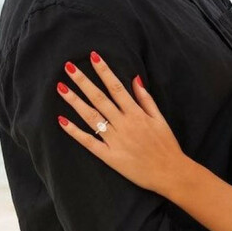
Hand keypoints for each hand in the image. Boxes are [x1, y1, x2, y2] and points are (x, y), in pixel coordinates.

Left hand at [56, 53, 183, 194]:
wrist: (170, 173)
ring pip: (91, 117)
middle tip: (68, 67)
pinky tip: (62, 121)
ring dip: (75, 101)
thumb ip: (146, 99)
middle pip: (99, 98)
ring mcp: (115, 140)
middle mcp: (124, 124)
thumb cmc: (167, 146)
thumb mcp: (160, 119)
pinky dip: (75, 132)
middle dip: (83, 81)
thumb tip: (135, 79)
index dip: (104, 71)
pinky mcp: (109, 156)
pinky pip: (89, 142)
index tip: (93, 56)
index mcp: (136, 114)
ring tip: (61, 88)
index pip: (116, 87)